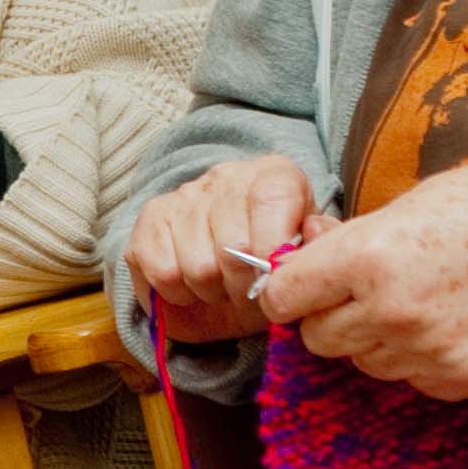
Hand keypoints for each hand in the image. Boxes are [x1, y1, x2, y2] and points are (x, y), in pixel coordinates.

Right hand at [122, 156, 320, 342]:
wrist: (224, 282)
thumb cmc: (271, 270)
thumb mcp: (305, 260)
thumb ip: (319, 248)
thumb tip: (314, 232)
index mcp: (274, 175)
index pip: (272, 199)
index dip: (272, 250)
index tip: (274, 280)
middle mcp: (226, 176)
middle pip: (233, 245)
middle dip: (243, 286)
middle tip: (247, 293)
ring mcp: (183, 197)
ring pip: (197, 266)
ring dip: (211, 292)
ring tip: (219, 289)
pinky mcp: (148, 222)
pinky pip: (162, 272)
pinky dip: (178, 293)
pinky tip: (190, 287)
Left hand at [257, 157, 467, 398]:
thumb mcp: (417, 200)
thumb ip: (357, 237)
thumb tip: (309, 251)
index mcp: (368, 256)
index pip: (283, 296)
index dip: (287, 290)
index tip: (298, 286)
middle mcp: (387, 311)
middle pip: (318, 339)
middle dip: (331, 317)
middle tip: (366, 293)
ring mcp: (423, 352)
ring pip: (365, 363)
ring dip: (378, 340)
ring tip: (424, 303)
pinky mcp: (458, 381)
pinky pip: (413, 380)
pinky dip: (422, 360)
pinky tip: (455, 324)